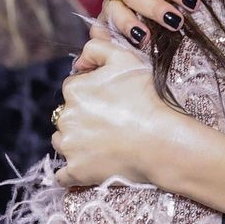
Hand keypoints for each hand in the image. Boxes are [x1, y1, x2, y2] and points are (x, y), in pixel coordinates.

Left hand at [54, 34, 170, 186]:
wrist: (161, 141)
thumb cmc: (147, 99)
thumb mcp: (125, 59)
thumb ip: (97, 48)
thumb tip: (79, 60)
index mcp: (73, 90)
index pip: (74, 88)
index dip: (92, 93)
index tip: (110, 102)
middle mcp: (65, 118)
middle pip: (67, 115)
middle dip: (82, 118)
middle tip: (110, 123)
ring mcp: (69, 147)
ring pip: (63, 142)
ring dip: (76, 142)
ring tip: (103, 143)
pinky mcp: (76, 172)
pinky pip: (63, 175)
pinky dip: (72, 172)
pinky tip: (87, 167)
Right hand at [102, 0, 215, 44]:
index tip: (193, 2)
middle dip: (154, 8)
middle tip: (176, 22)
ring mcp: (116, 2)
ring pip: (113, 10)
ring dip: (127, 23)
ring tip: (145, 38)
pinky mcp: (108, 21)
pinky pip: (101, 29)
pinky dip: (108, 38)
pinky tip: (121, 48)